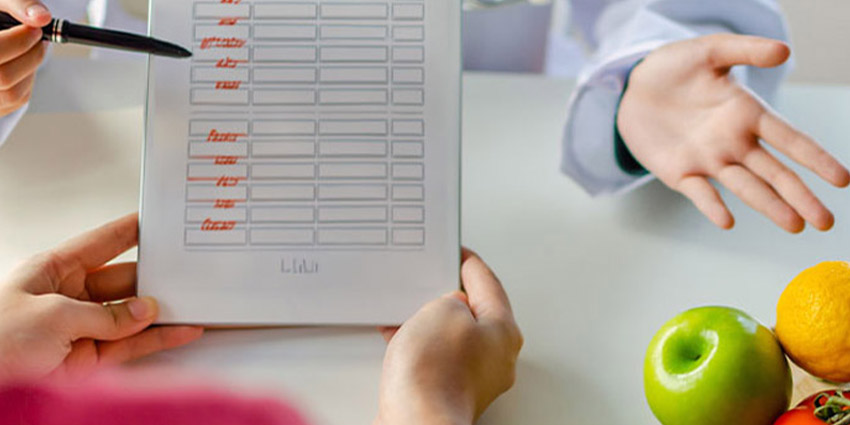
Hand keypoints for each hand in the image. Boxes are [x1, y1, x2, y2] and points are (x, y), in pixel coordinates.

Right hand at [0, 0, 50, 116]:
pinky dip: (26, 79)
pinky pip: (17, 99)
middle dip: (31, 55)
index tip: (35, 29)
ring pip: (13, 93)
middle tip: (39, 37)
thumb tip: (42, 17)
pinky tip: (20, 62)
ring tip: (30, 48)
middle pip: (4, 77)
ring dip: (31, 68)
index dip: (18, 42)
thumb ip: (19, 3)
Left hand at [0, 214, 202, 381]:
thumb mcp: (53, 315)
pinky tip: (181, 331)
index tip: (156, 220)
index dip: (129, 231)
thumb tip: (143, 312)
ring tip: (192, 302)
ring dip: (161, 311)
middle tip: (185, 271)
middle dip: (153, 277)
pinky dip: (158, 339)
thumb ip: (105, 315)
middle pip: (122, 281)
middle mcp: (67, 298)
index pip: (100, 244)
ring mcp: (79, 329)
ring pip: (130, 316)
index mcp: (50, 271)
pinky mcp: (87, 360)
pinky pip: (131, 346)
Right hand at [374, 249, 522, 424]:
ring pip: (453, 338)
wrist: (416, 422)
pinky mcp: (450, 393)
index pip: (488, 283)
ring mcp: (473, 379)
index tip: (458, 253)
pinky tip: (401, 342)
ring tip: (409, 315)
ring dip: (431, 324)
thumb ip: (450, 299)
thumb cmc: (434, 374)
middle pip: (475, 314)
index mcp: (504, 331)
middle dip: (451, 296)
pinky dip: (420, 347)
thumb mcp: (442, 309)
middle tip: (434, 280)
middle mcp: (495, 358)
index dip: (468, 263)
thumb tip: (449, 306)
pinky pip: (437, 359)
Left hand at [618, 34, 849, 232]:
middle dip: (800, 196)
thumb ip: (746, 51)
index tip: (842, 179)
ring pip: (745, 187)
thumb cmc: (677, 67)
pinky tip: (726, 220)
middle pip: (775, 173)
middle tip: (826, 222)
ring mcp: (709, 160)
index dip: (816, 158)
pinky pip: (699, 192)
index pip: (791, 139)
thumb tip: (784, 50)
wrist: (634, 86)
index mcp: (749, 114)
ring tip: (794, 225)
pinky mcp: (680, 172)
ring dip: (769, 206)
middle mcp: (735, 142)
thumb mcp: (710, 51)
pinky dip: (712, 205)